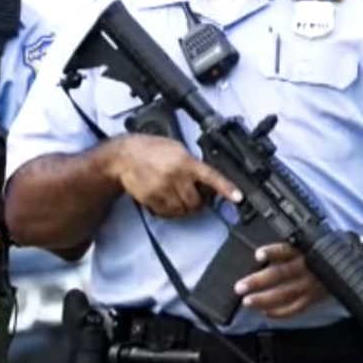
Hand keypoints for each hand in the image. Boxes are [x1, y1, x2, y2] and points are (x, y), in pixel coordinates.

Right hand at [103, 135, 243, 219]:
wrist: (124, 156)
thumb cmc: (151, 149)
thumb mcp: (176, 149)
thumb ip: (192, 164)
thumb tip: (207, 180)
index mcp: (185, 161)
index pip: (211, 177)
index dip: (226, 189)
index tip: (238, 198)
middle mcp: (175, 176)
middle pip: (196, 202)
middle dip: (198, 202)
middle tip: (194, 196)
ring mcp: (162, 189)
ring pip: (183, 210)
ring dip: (184, 208)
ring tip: (177, 197)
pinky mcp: (151, 200)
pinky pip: (168, 214)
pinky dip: (170, 211)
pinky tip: (166, 200)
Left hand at [235, 242, 327, 318]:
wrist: (350, 265)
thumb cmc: (322, 252)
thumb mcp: (309, 243)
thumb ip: (287, 249)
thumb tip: (261, 255)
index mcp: (303, 250)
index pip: (286, 250)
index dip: (272, 252)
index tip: (258, 255)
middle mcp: (306, 268)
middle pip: (281, 274)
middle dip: (259, 281)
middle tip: (240, 287)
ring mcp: (310, 285)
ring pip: (285, 294)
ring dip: (264, 299)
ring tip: (247, 302)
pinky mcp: (314, 298)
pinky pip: (295, 308)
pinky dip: (280, 312)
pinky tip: (265, 312)